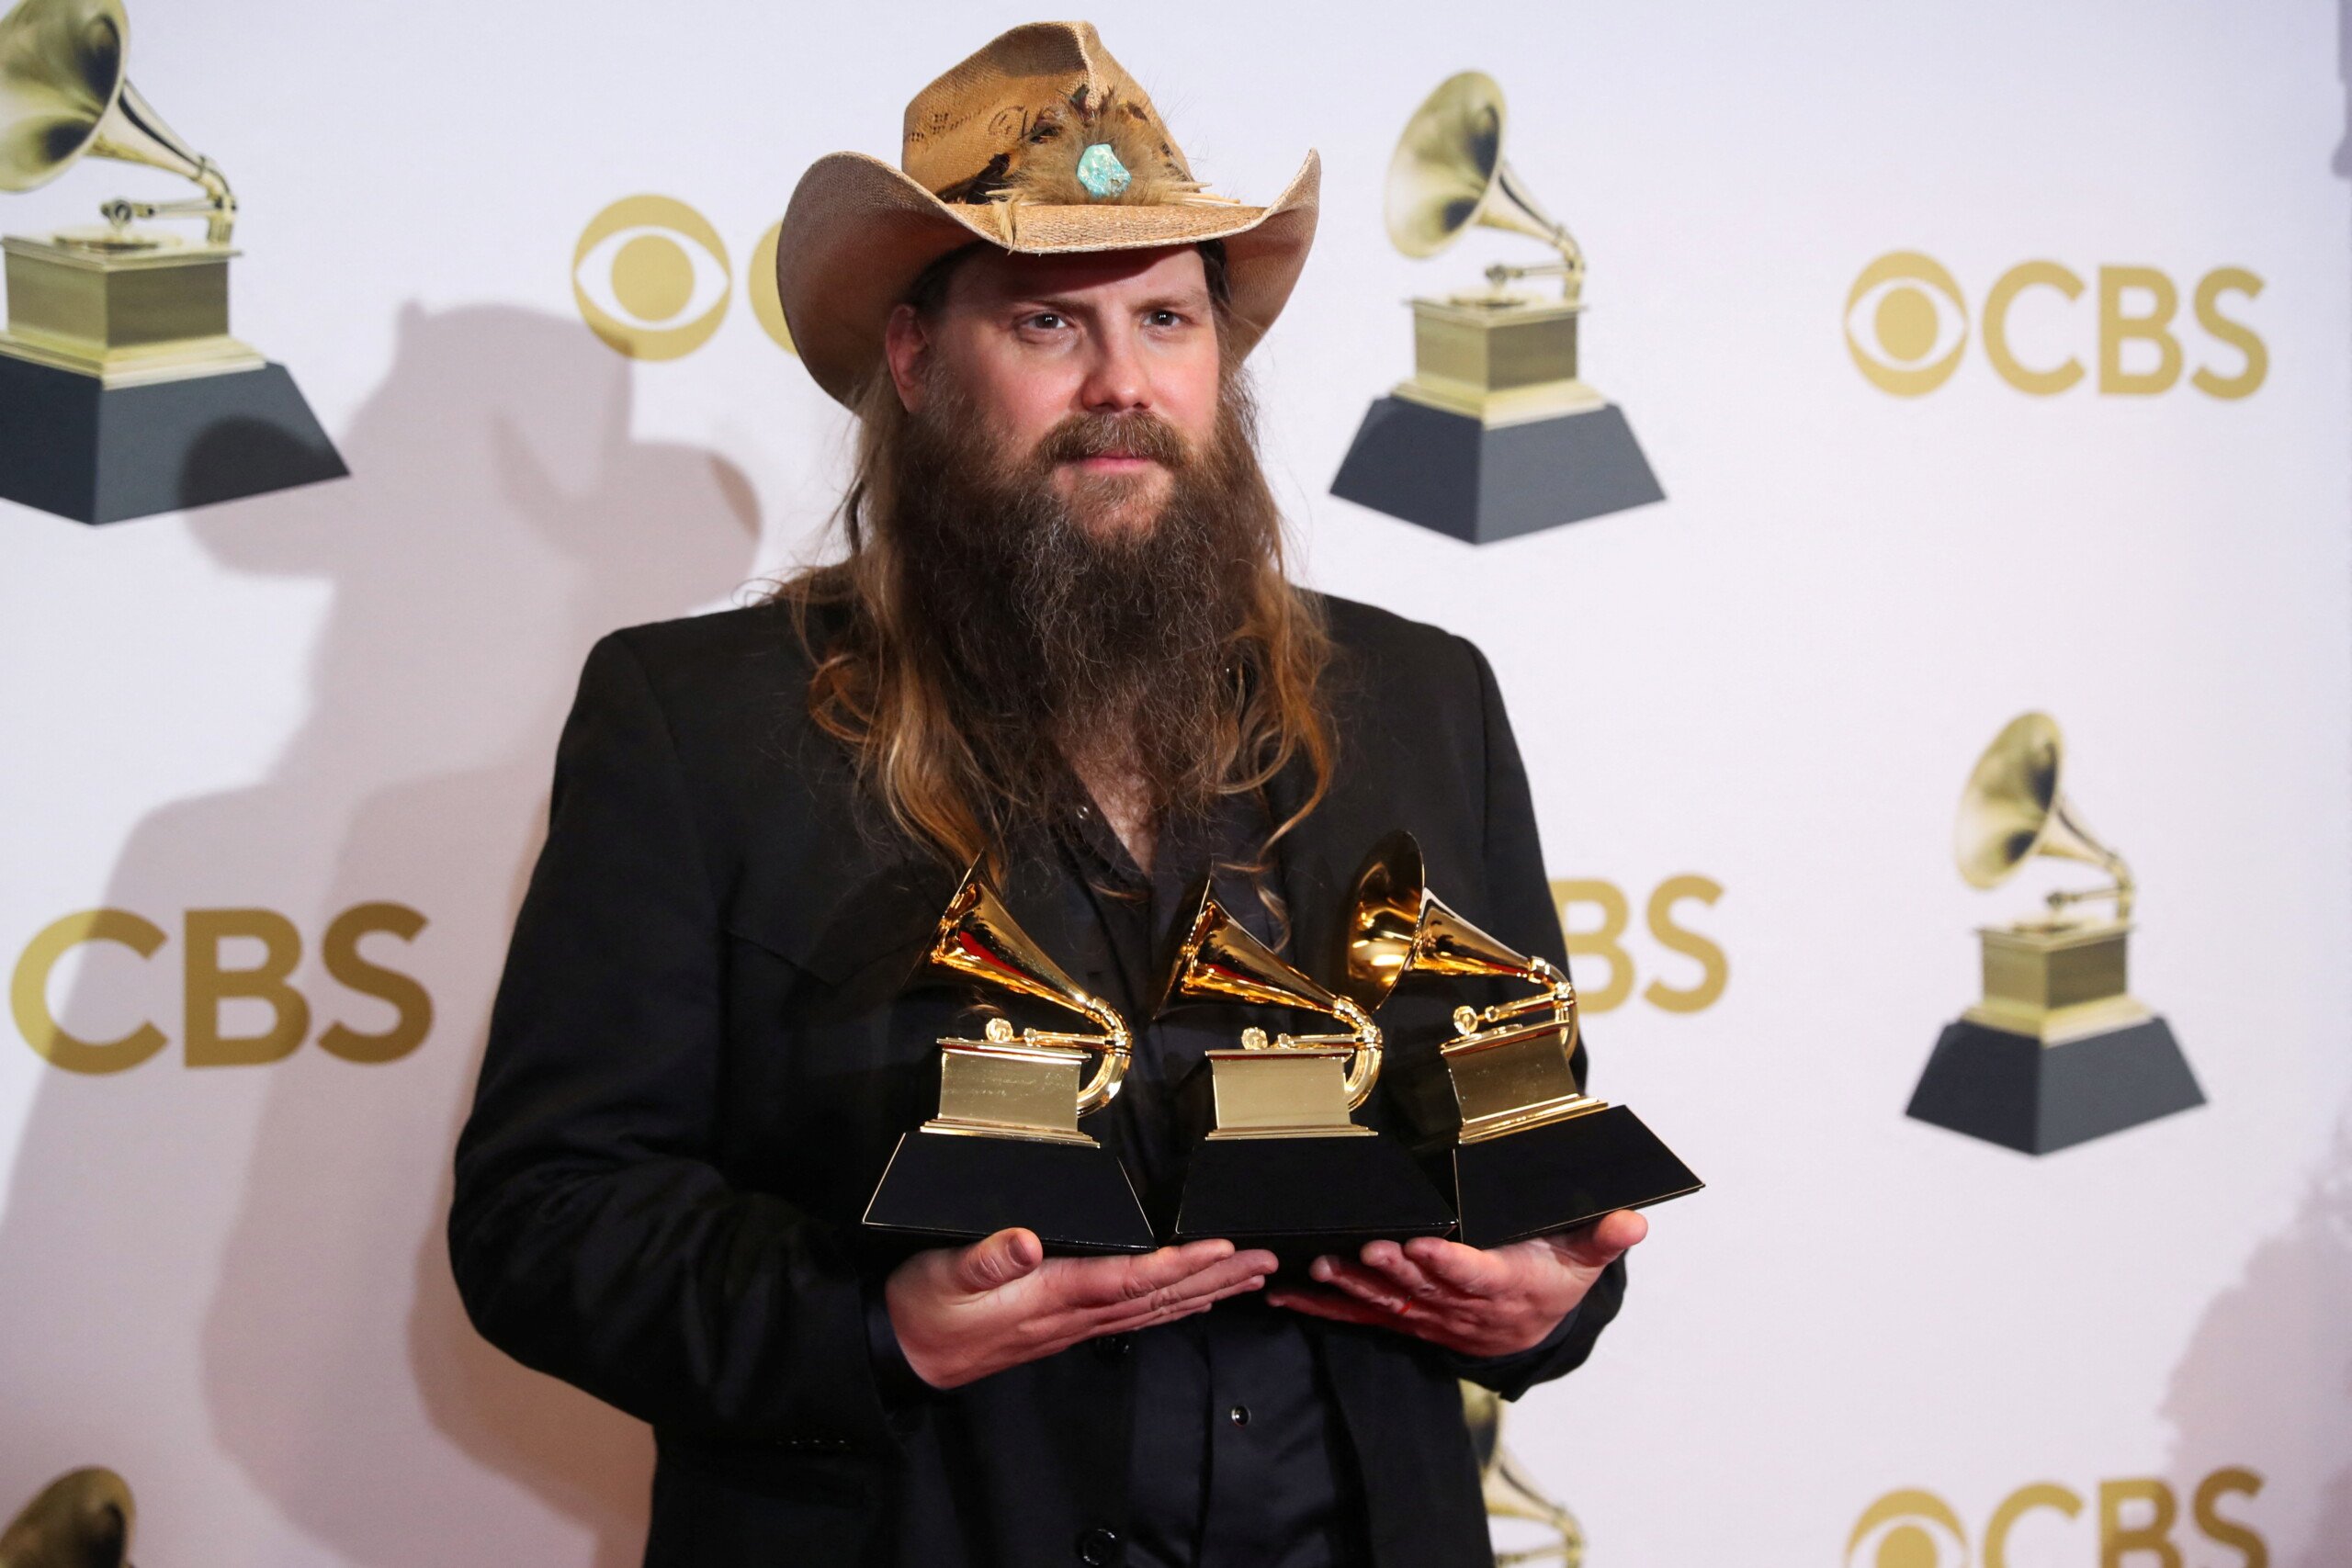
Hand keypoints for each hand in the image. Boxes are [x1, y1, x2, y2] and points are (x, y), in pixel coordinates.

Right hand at [884, 1228, 1277, 1389]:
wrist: (902, 1350)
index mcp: (1050, 1295)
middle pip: (1158, 1296)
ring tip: (1248, 1276)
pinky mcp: (1064, 1325)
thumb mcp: (943, 1274)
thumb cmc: (923, 1307)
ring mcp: (1071, 1324)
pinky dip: (1171, 1304)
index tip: (1224, 1249)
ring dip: (1205, 1290)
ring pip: (1153, 1308)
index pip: (1129, 1280)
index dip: (1180, 1264)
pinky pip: (1133, 1316)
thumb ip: (985, 1259)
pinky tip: (1192, 1298)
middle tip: (1266, 1262)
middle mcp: (1071, 1314)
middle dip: (1215, 1277)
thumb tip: (1025, 1240)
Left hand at [1265, 1210, 1646, 1357]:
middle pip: (1423, 1289)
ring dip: (1353, 1287)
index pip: (1475, 1275)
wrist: (1534, 1327)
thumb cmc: (1554, 1276)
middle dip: (1392, 1270)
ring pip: (1387, 1303)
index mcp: (1505, 1287)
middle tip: (1366, 1249)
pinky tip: (1287, 1297)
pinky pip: (1360, 1316)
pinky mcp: (1404, 1319)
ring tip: (1322, 1268)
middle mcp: (1462, 1308)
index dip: (1448, 1264)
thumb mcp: (1585, 1256)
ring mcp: (1429, 1317)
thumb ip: (1604, 1237)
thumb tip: (1633, 1221)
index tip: (1424, 1247)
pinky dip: (1323, 1307)